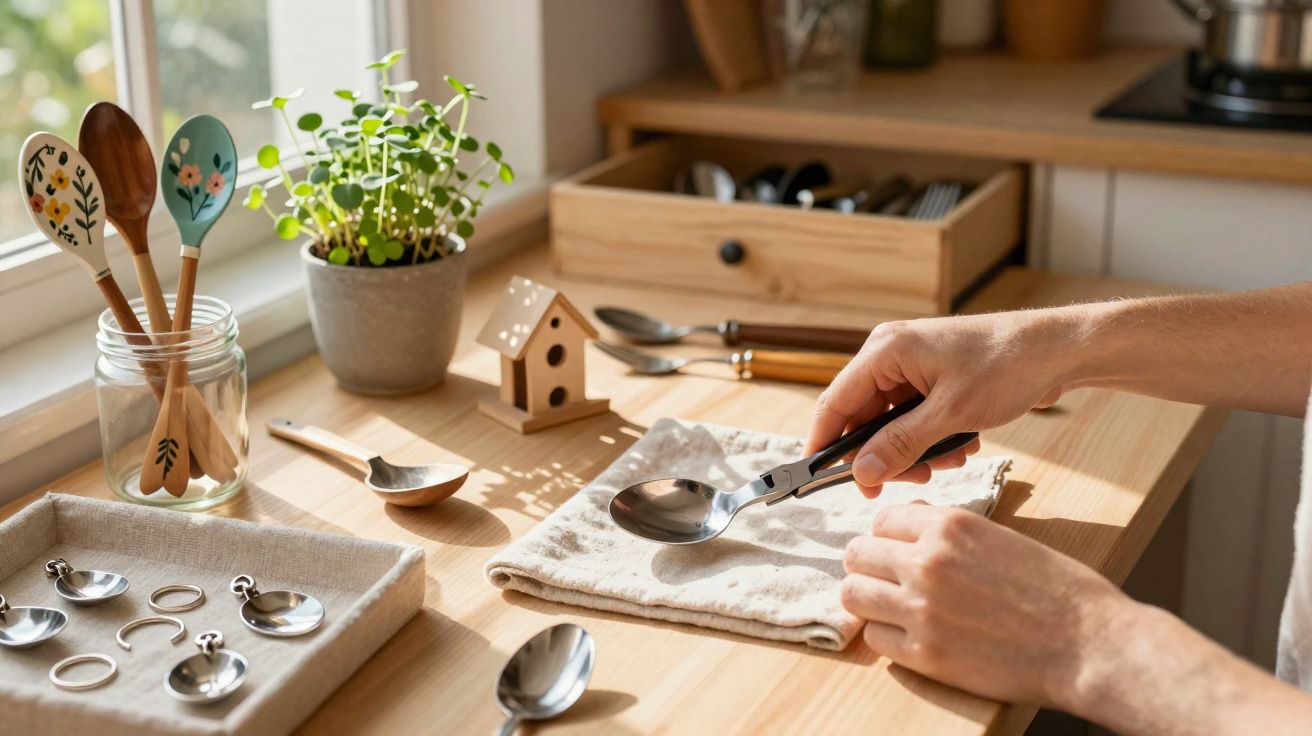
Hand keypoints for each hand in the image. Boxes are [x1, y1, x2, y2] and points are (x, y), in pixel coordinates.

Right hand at [807, 310, 1078, 496]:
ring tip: (949, 462)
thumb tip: (861, 473)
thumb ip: (901, 445)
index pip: (835, 402)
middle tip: (911, 481)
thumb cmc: (1007, 367)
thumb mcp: (951, 414)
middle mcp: (891, 354)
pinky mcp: (932, 378)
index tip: (820, 479)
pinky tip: (961, 447)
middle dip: (885, 454)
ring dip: (915, 450)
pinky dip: (932, 438)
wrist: (1059, 350)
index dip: (824, 443)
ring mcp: (912, 365)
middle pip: (863, 417)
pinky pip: (914, 417)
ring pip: (891, 422)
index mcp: (885, 350)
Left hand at [841, 504, 1132, 708]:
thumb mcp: (1001, 537)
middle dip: (869, 567)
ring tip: (893, 610)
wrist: (1089, 644)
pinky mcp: (925, 654)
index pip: (881, 519)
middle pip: (857, 554)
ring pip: (853, 595)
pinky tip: (912, 638)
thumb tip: (913, 526)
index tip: (896, 551)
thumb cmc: (1059, 590)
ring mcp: (921, 609)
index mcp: (949, 526)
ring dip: (870, 601)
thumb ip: (951, 531)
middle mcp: (927, 562)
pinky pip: (875, 639)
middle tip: (888, 582)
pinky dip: (888, 639)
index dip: (888, 537)